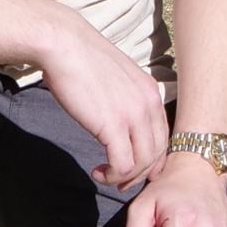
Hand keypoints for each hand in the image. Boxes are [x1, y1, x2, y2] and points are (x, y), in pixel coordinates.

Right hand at [34, 12, 171, 188]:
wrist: (63, 45)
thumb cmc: (81, 60)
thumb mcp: (116, 78)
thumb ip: (126, 99)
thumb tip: (119, 119)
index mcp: (151, 92)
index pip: (163, 135)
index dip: (153, 158)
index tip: (136, 169)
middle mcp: (149, 104)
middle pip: (157, 153)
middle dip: (141, 173)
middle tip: (121, 182)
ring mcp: (134, 115)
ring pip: (143, 163)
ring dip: (125, 177)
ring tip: (106, 176)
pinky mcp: (113, 126)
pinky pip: (124, 164)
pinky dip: (112, 175)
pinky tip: (98, 172)